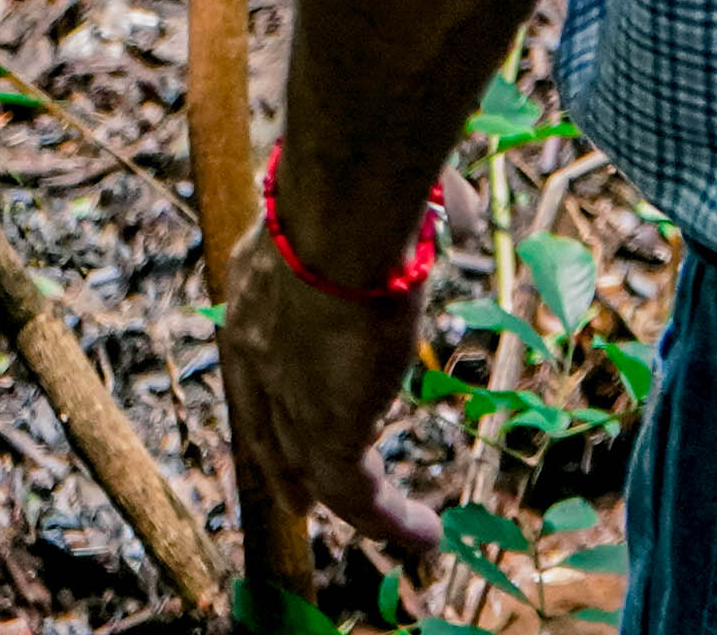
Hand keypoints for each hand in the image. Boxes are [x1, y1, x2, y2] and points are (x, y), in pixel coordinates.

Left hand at [217, 204, 445, 558]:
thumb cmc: (364, 182)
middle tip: (299, 497)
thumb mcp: (378, 197)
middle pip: (269, 424)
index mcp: (260, 288)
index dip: (273, 392)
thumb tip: (458, 218)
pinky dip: (392, 520)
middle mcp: (258, 349)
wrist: (344, 212)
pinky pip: (357, 494)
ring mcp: (287, 393)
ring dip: (359, 504)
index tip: (286, 412)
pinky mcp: (328, 428)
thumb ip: (414, 213)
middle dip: (287, 463)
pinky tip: (426, 534)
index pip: (258, 359)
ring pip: (317, 467)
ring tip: (399, 528)